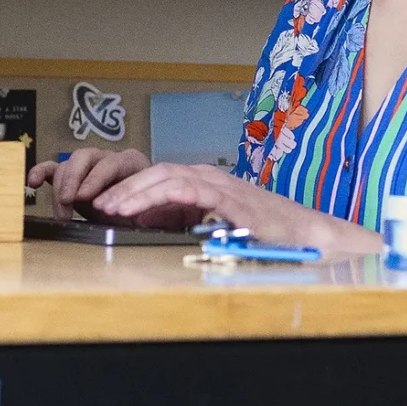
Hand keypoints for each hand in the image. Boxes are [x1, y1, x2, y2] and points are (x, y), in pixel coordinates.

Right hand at [28, 148, 150, 216]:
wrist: (137, 216)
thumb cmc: (144, 213)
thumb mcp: (148, 214)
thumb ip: (141, 212)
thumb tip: (134, 215)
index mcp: (131, 162)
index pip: (110, 164)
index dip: (95, 179)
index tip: (83, 197)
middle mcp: (107, 158)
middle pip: (84, 158)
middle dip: (73, 181)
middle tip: (67, 203)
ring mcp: (86, 165)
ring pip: (67, 166)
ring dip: (60, 189)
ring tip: (62, 215)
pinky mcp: (70, 176)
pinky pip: (52, 169)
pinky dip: (41, 173)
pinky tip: (32, 182)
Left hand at [90, 164, 382, 255]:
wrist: (305, 233)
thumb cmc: (261, 231)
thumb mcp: (213, 222)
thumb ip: (182, 218)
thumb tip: (144, 218)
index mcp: (204, 182)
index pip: (159, 176)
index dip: (129, 187)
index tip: (103, 202)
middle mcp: (211, 179)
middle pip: (160, 172)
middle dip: (127, 187)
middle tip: (100, 203)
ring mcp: (225, 188)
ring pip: (174, 179)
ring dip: (142, 192)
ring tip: (117, 207)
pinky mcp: (237, 204)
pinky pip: (200, 194)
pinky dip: (175, 197)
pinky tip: (155, 207)